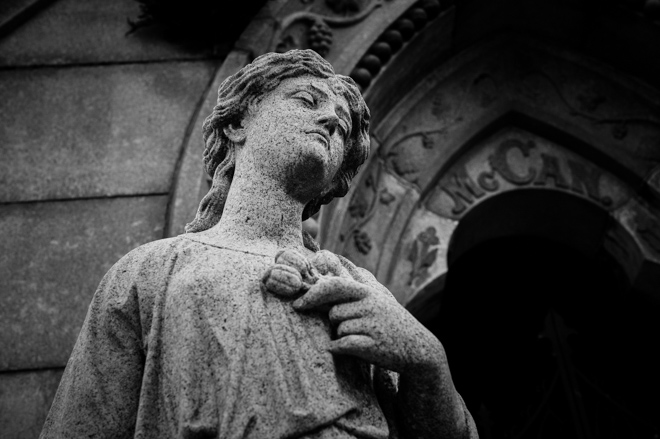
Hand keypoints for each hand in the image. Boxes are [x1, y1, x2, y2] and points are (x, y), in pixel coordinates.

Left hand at [292, 276, 441, 373]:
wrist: (419, 349)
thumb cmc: (391, 322)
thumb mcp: (378, 297)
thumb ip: (356, 284)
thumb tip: (333, 261)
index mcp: (368, 292)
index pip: (334, 286)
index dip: (313, 294)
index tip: (298, 304)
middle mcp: (370, 306)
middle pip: (334, 311)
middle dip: (332, 318)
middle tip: (333, 321)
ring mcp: (372, 325)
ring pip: (338, 330)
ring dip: (343, 335)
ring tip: (362, 335)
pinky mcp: (372, 346)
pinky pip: (342, 345)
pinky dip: (341, 349)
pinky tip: (354, 349)